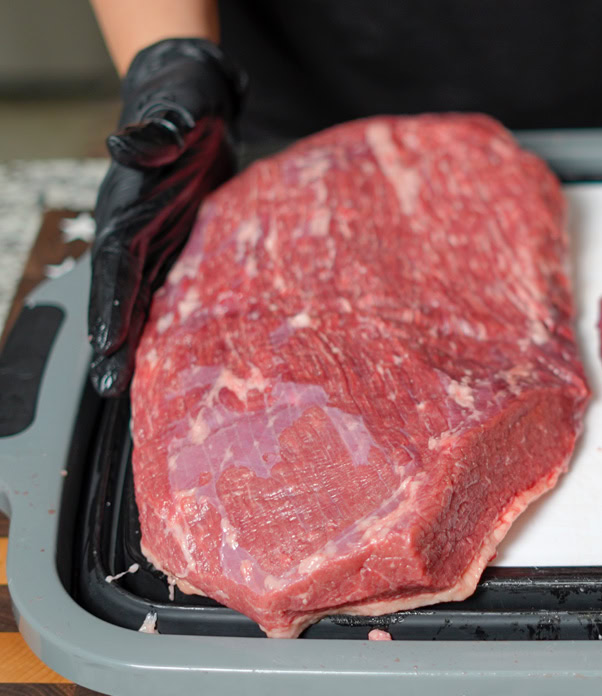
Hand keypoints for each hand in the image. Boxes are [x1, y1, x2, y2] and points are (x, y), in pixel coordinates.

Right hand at [89, 38, 245, 395]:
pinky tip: (166, 357)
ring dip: (129, 345)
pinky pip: (163, 292)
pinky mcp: (174, 246)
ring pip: (136, 301)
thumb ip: (156, 131)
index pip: (116, 262)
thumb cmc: (185, 105)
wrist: (194, 100)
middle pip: (119, 294)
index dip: (111, 302)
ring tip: (119, 388)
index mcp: (129, 206)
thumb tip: (123, 142)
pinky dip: (161, 325)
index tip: (107, 342)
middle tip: (109, 388)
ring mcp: (151, 241)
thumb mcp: (176, 112)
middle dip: (111, 341)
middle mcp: (132, 231)